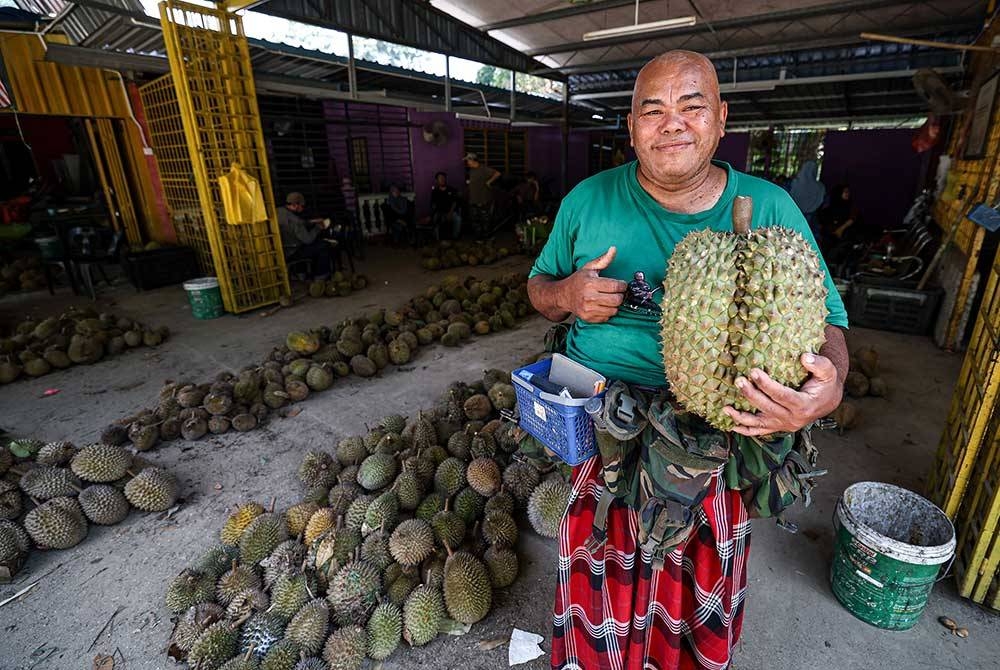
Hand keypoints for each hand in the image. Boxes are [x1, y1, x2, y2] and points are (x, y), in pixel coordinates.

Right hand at [561, 246, 626, 322]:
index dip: (622, 285)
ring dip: (614, 304)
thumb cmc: (578, 280)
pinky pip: (607, 317)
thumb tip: (614, 248)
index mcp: (590, 283)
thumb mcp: (589, 267)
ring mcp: (588, 309)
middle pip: (617, 300)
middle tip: (616, 292)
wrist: (563, 296)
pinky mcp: (588, 318)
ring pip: (614, 310)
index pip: (616, 286)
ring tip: (609, 298)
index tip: (621, 284)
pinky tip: (602, 305)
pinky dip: (608, 311)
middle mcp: (589, 297)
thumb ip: (603, 259)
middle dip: (620, 295)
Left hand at [723, 353, 841, 435]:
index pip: (782, 395)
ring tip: (726, 408)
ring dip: (741, 417)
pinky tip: (732, 425)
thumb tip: (804, 357)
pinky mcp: (777, 426)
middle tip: (738, 381)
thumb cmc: (825, 383)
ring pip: (760, 423)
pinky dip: (746, 430)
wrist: (827, 401)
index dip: (767, 385)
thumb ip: (819, 364)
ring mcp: (783, 424)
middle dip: (751, 395)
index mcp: (803, 404)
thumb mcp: (828, 371)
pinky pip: (760, 431)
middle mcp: (792, 418)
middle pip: (767, 407)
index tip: (754, 372)